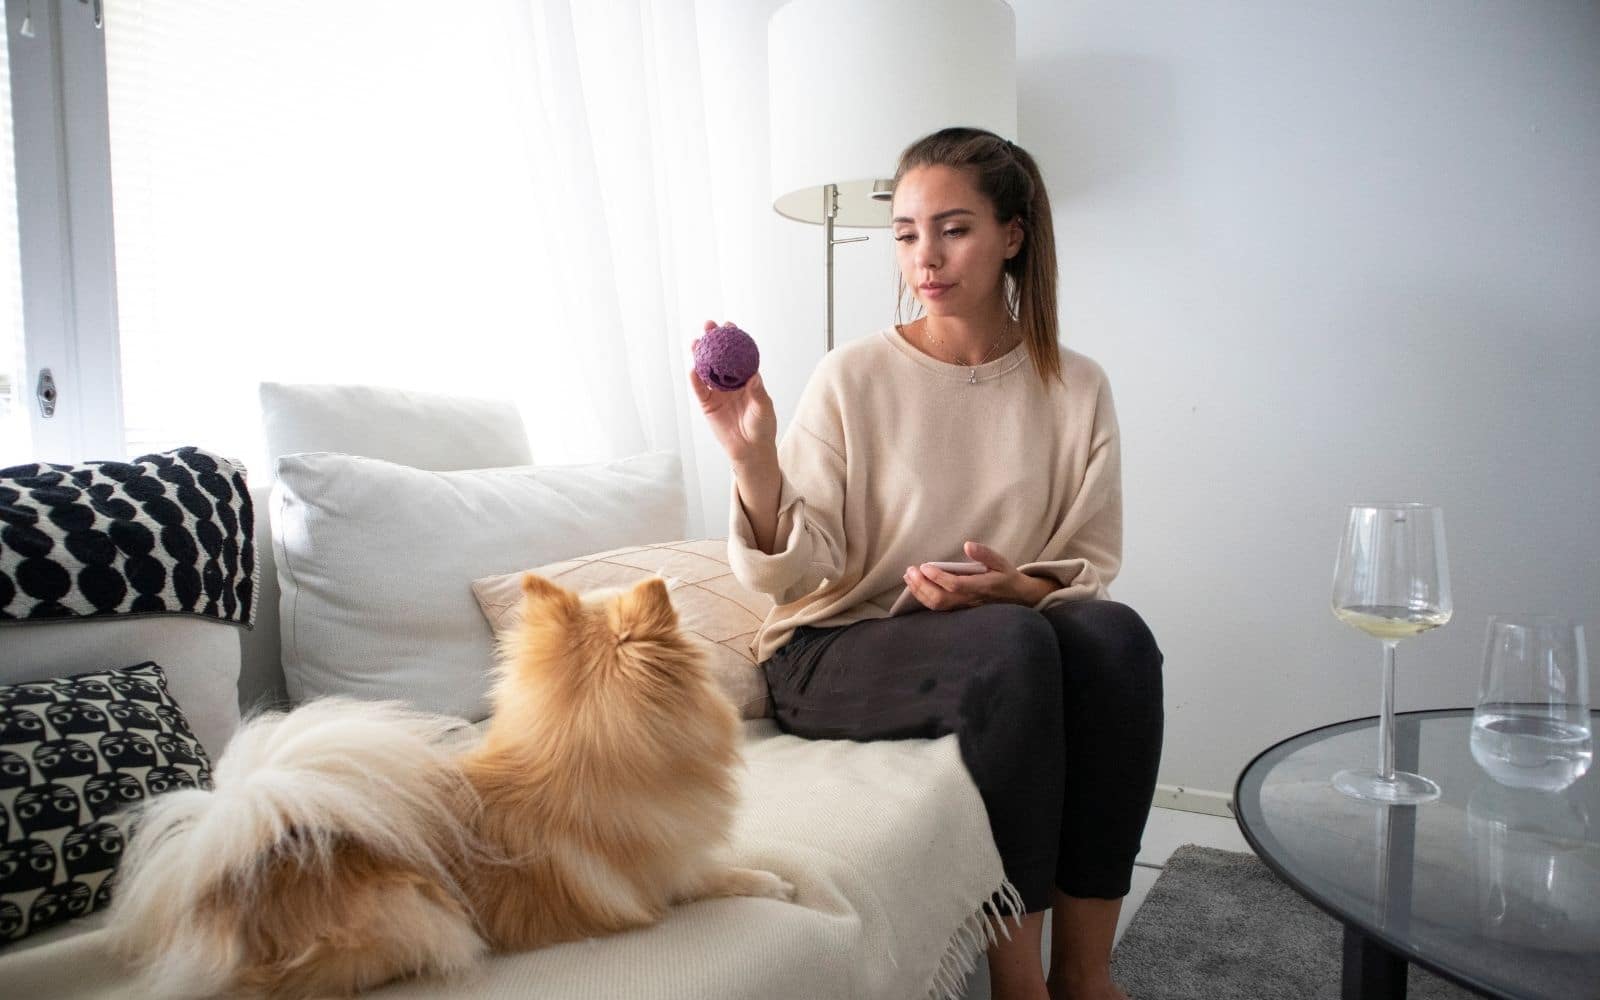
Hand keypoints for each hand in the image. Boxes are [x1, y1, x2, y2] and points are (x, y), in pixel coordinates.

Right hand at [688, 319, 776, 465]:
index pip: (738, 354)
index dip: (733, 339)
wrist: (750, 449)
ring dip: (700, 355)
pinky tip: (692, 369)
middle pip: (719, 357)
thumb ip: (758, 393)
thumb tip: (754, 376)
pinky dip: (695, 380)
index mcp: (746, 378)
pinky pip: (700, 390)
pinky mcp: (707, 404)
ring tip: (696, 342)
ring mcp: (717, 392)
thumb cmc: (762, 427)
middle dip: (713, 341)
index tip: (729, 326)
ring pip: (706, 370)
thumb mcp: (764, 408)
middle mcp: (730, 382)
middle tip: (708, 326)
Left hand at [902, 541, 1055, 611]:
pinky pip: (938, 608)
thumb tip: (968, 545)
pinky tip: (916, 586)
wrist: (1017, 597)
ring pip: (937, 605)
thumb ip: (985, 554)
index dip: (938, 577)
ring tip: (909, 577)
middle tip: (911, 570)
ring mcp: (963, 606)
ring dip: (920, 592)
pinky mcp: (959, 609)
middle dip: (922, 585)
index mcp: (981, 586)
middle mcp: (970, 599)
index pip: (955, 585)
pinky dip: (924, 598)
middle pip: (941, 599)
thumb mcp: (1001, 561)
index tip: (924, 566)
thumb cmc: (1006, 576)